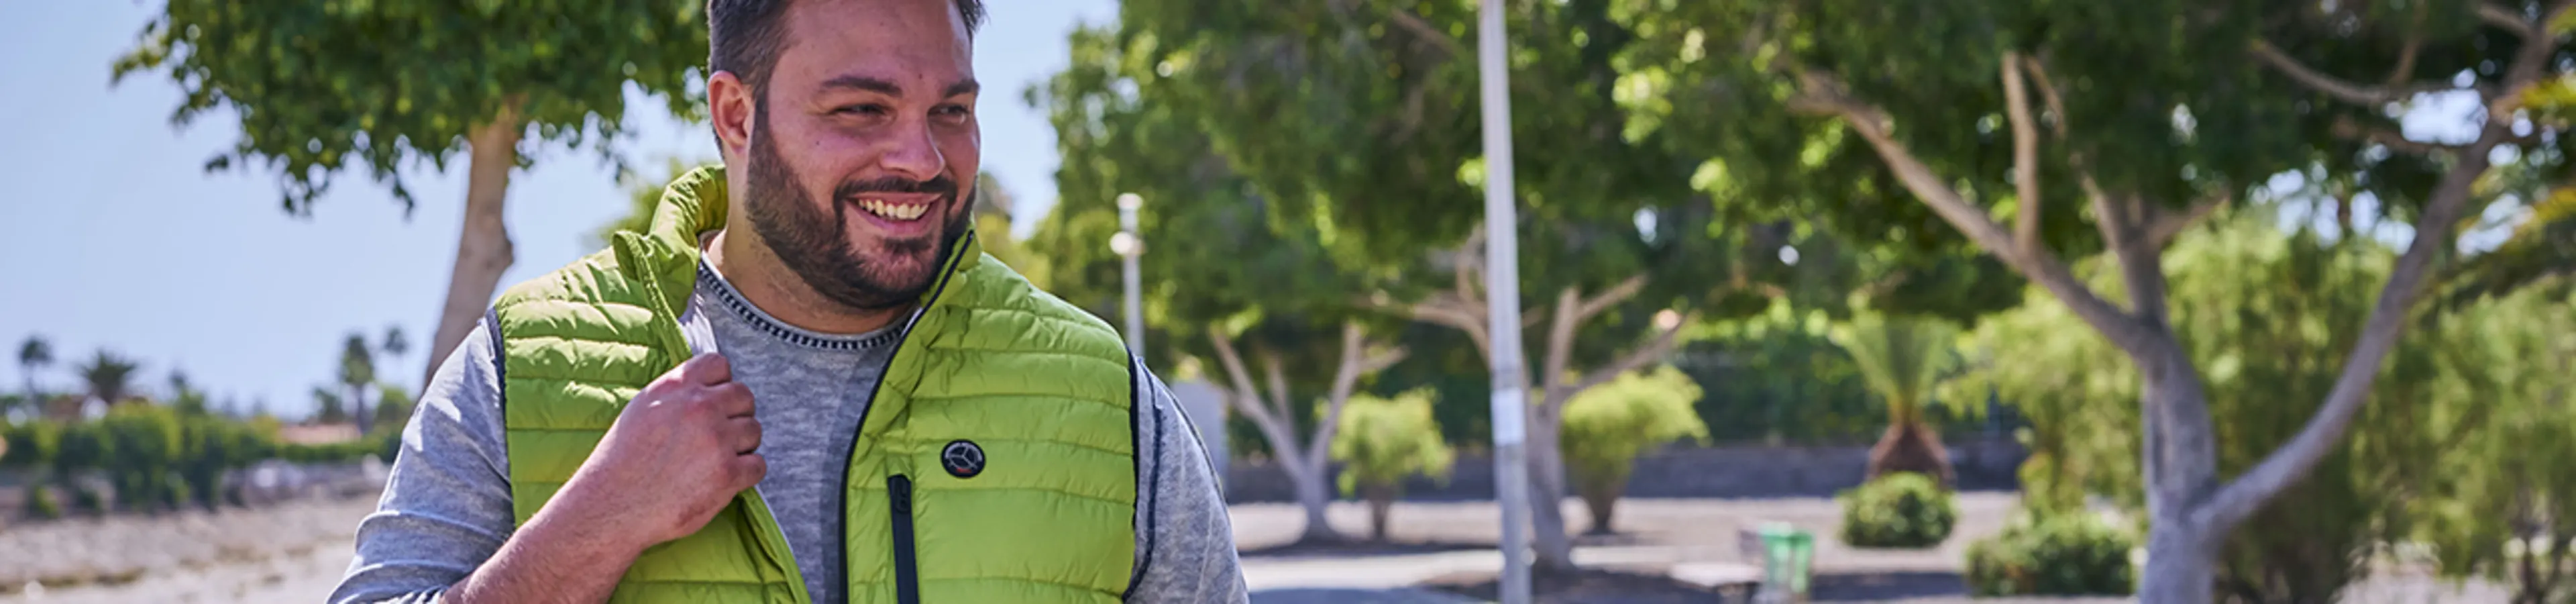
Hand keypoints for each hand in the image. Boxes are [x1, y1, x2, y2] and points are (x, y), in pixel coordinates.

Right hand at [549, 353, 765, 550]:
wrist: (611, 506)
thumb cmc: (621, 462)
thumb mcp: (642, 409)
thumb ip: (676, 394)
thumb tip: (704, 387)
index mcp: (675, 387)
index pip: (718, 364)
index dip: (720, 384)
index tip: (715, 401)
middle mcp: (699, 407)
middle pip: (744, 396)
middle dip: (735, 415)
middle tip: (718, 436)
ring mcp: (716, 439)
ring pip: (754, 430)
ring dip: (741, 446)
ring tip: (714, 460)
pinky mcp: (728, 472)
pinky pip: (758, 465)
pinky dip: (745, 474)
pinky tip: (723, 480)